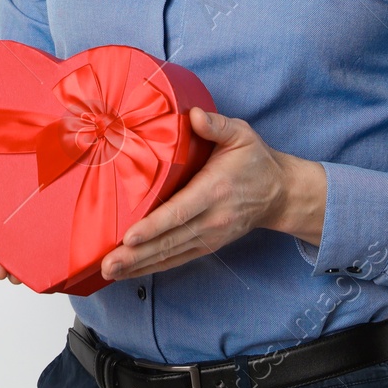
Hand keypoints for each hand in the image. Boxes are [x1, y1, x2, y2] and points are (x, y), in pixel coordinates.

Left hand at [100, 106, 326, 280]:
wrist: (280, 193)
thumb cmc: (256, 161)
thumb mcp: (241, 135)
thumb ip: (217, 125)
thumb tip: (194, 115)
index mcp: (214, 190)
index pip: (180, 212)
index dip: (154, 226)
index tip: (129, 236)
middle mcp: (212, 219)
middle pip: (170, 240)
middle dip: (136, 255)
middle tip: (107, 264)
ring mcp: (210, 236)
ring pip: (170, 254)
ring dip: (139, 265)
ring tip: (109, 271)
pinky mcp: (208, 245)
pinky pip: (177, 259)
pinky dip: (152, 267)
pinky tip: (129, 272)